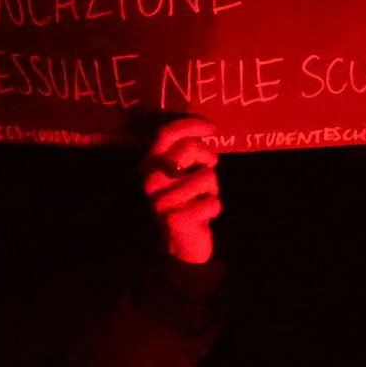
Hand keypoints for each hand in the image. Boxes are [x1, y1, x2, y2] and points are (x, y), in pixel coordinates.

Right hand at [145, 116, 223, 267]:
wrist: (181, 242)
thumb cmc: (186, 199)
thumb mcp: (183, 170)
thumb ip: (187, 150)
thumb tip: (206, 126)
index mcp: (150, 164)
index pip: (166, 133)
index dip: (192, 124)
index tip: (212, 128)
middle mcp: (151, 180)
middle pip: (189, 148)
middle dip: (208, 157)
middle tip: (208, 169)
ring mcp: (161, 201)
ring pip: (206, 176)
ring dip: (213, 188)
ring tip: (202, 198)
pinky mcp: (176, 220)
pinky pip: (213, 203)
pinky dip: (215, 208)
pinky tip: (203, 216)